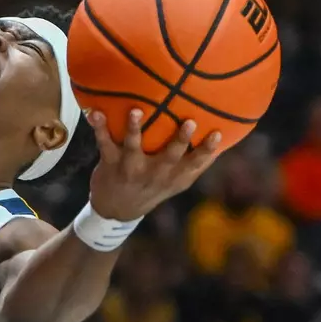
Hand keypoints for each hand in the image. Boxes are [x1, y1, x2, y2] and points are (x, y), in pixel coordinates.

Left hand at [85, 109, 221, 221]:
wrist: (117, 210)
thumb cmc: (154, 186)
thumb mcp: (178, 182)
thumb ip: (198, 162)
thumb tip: (225, 136)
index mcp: (174, 176)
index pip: (195, 163)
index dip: (207, 150)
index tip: (217, 134)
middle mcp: (155, 172)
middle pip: (170, 156)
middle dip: (180, 139)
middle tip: (189, 122)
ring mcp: (132, 168)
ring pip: (134, 147)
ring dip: (134, 129)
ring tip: (135, 111)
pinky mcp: (111, 163)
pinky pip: (104, 143)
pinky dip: (99, 127)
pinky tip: (95, 112)